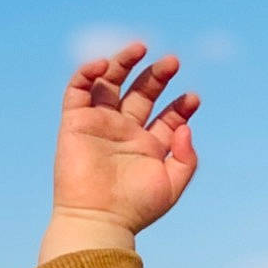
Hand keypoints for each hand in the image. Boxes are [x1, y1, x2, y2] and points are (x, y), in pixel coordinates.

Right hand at [40, 42, 199, 261]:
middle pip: (141, 92)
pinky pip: (78, 89)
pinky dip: (87, 72)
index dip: (181, 105)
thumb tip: (185, 126)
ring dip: (124, 62)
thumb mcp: (172, 186)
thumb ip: (186, 157)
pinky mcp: (75, 122)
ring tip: (140, 48)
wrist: (98, 219)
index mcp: (148, 147)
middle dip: (157, 76)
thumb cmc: (135, 209)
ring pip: (110, 83)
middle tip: (173, 62)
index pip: (168, 116)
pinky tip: (104, 64)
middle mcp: (124, 132)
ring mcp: (100, 125)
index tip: (193, 99)